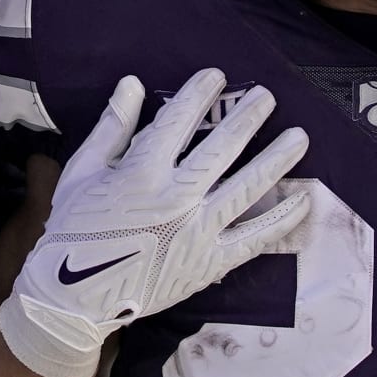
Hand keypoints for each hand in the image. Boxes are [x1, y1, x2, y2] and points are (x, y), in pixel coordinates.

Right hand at [0, 69, 310, 376]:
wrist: (73, 300)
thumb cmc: (74, 230)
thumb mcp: (82, 172)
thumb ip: (112, 127)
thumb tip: (132, 84)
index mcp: (142, 173)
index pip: (178, 121)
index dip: (198, 94)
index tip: (216, 76)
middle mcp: (176, 198)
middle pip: (221, 149)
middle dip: (247, 118)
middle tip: (266, 96)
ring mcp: (197, 232)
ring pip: (247, 188)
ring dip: (276, 160)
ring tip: (299, 137)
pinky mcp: (210, 263)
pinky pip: (254, 238)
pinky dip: (281, 219)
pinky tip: (303, 199)